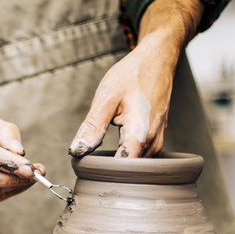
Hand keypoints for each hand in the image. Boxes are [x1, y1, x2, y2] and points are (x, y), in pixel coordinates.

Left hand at [68, 0, 204, 158]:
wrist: (158, 58)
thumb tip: (76, 151)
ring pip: (137, 167)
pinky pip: (141, 157)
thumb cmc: (133, 74)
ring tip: (102, 159)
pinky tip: (114, 151)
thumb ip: (92, 127)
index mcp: (140, 135)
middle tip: (91, 166)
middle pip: (130, 173)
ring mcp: (157, 141)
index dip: (104, 175)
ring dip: (119, 166)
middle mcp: (153, 142)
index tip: (89, 170)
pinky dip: (127, 157)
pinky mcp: (155, 137)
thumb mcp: (106, 97)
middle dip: (110, 172)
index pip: (122, 172)